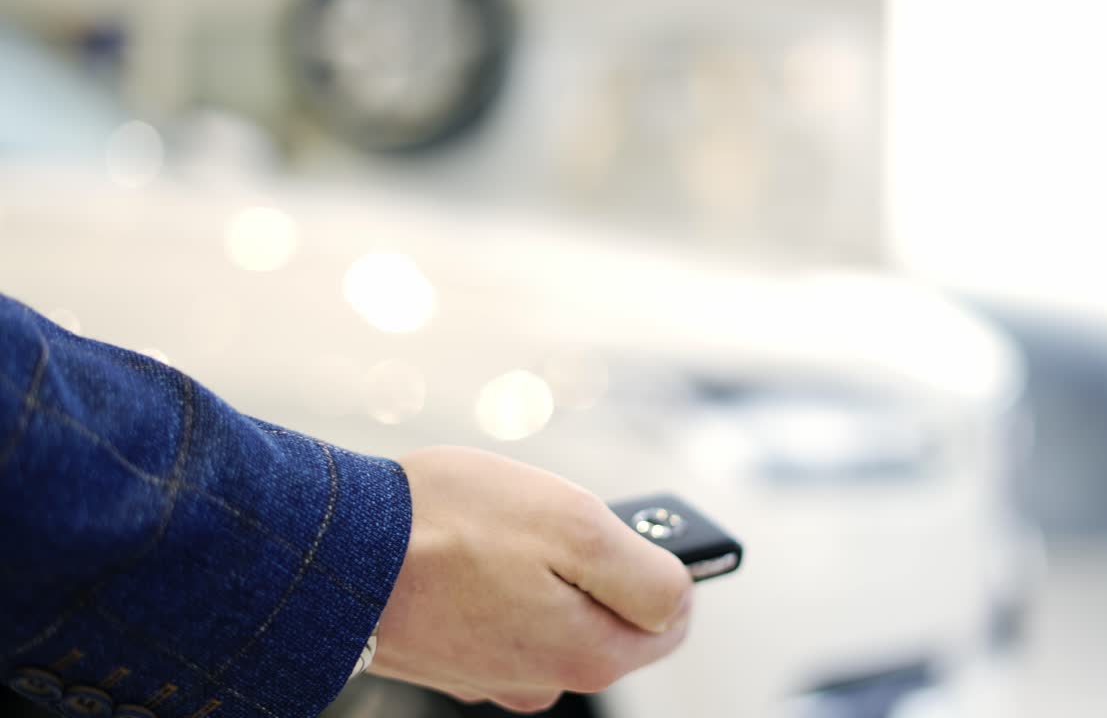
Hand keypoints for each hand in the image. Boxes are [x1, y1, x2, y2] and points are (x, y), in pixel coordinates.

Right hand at [370, 446, 693, 712]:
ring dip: (541, 569)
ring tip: (501, 528)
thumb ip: (648, 575)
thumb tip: (682, 598)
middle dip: (594, 564)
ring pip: (552, 612)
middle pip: (608, 618)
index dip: (659, 565)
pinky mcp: (451, 658)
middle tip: (555, 518)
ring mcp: (493, 674)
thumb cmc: (450, 527)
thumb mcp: (579, 527)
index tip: (626, 529)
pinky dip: (496, 581)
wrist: (332, 550)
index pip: (670, 623)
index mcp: (586, 657)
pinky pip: (502, 615)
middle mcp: (542, 681)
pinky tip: (468, 550)